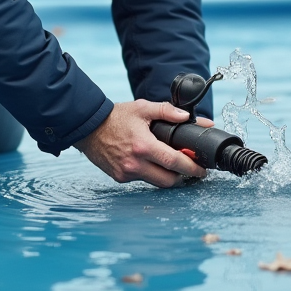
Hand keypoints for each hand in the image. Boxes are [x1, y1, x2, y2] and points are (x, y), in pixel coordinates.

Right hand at [75, 99, 209, 187]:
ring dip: (167, 176)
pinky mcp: (120, 178)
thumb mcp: (143, 108)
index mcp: (143, 146)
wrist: (88, 127)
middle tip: (191, 169)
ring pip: (156, 182)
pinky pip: (142, 180)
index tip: (202, 169)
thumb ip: (167, 111)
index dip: (192, 167)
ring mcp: (126, 173)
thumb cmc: (116, 117)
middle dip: (183, 176)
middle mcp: (135, 163)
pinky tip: (151, 163)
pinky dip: (150, 173)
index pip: (174, 162)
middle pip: (168, 180)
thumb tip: (187, 117)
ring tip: (173, 165)